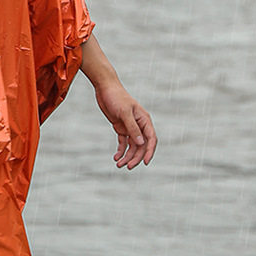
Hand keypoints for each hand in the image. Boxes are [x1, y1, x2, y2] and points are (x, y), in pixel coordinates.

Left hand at [79, 34, 157, 168]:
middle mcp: (139, 125)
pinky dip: (120, 150)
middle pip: (141, 145)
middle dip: (136, 157)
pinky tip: (116, 157)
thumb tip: (141, 143)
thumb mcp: (124, 112)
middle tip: (128, 167)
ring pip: (132, 146)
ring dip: (127, 156)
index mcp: (144, 120)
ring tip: (119, 164)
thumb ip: (132, 128)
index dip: (149, 152)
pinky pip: (123, 142)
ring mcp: (130, 127)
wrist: (104, 88)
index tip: (145, 162)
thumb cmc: (116, 97)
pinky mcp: (120, 127)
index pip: (151, 139)